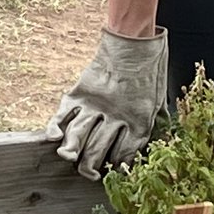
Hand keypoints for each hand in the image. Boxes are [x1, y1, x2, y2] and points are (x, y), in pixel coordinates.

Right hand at [45, 26, 167, 180]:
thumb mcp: (158, 99)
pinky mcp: (80, 91)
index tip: (114, 171)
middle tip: (90, 173)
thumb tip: (152, 144)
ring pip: (79, 137)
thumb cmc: (150, 69)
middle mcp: (115, 116)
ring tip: (71, 159)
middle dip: (92, 167)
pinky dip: (55, 126)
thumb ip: (152, 122)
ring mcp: (95, 104)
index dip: (118, 167)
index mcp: (139, 121)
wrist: (133, 39)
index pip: (124, 154)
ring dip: (73, 153)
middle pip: (98, 151)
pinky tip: (54, 138)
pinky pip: (64, 113)